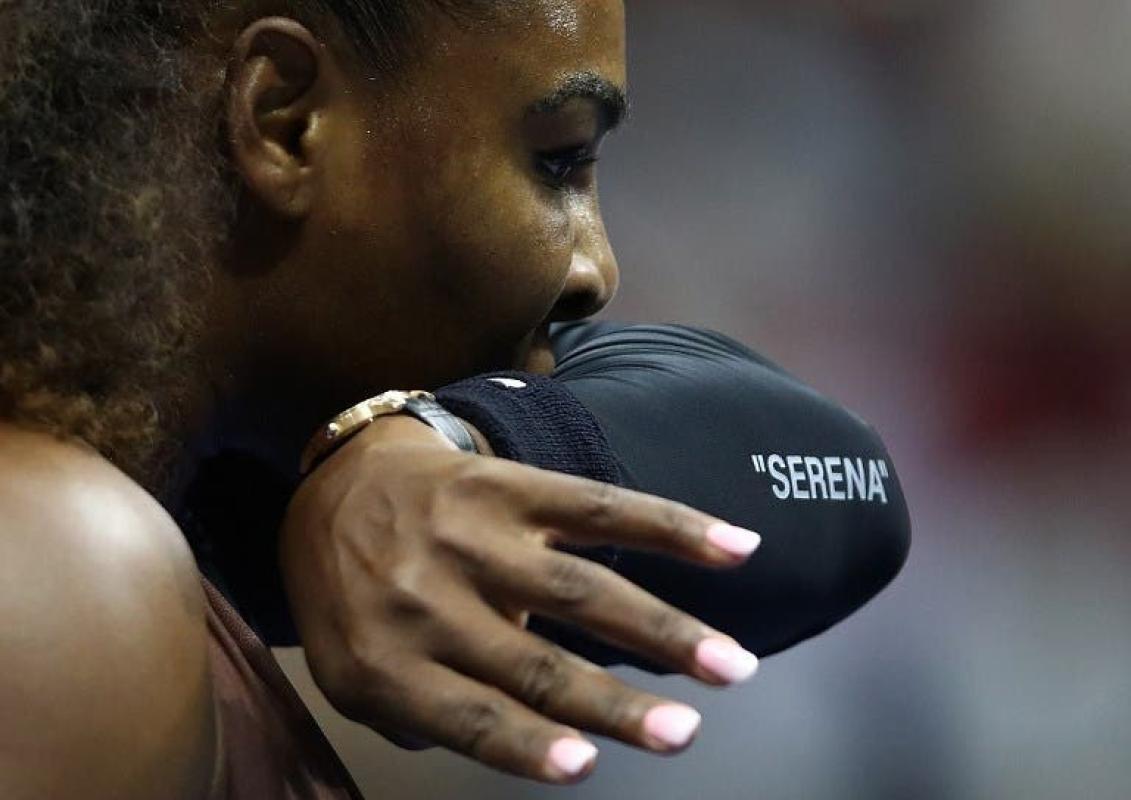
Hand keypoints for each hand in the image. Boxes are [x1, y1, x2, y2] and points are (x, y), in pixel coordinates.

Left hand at [279, 416, 761, 783]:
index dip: (528, 743)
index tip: (587, 767)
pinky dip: (670, 528)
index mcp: (382, 659)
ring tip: (730, 664)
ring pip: (578, 590)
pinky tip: (732, 549)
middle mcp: (426, 596)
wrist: (337, 485)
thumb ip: (424, 715)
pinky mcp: (508, 485)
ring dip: (663, 629)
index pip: (465, 713)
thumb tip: (537, 743)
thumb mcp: (353, 672)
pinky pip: (598, 507)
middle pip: (534, 660)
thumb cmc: (353, 598)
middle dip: (615, 703)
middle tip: (683, 735)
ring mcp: (472, 534)